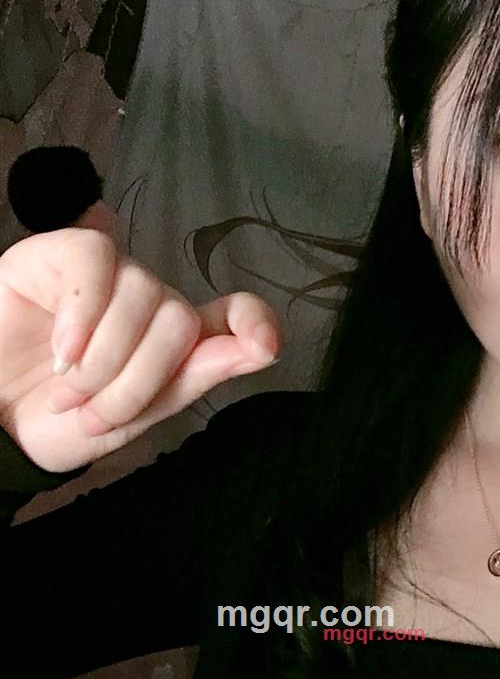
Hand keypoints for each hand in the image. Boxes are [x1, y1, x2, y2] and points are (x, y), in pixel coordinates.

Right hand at [0, 227, 281, 471]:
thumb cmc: (56, 424)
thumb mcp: (129, 418)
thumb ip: (194, 377)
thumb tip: (264, 346)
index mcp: (176, 344)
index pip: (233, 314)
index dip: (253, 320)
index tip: (262, 344)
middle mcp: (148, 303)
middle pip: (180, 320)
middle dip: (135, 380)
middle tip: (88, 411)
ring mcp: (106, 277)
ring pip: (143, 292)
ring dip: (102, 360)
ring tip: (66, 390)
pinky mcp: (58, 254)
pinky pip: (96, 258)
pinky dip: (84, 312)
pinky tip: (63, 348)